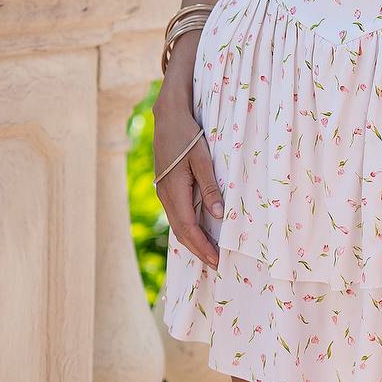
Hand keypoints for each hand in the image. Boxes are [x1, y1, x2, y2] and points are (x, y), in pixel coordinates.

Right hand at [153, 98, 222, 270]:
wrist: (168, 117)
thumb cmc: (187, 134)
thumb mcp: (202, 158)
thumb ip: (210, 187)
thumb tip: (218, 216)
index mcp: (174, 191)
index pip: (189, 228)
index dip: (203, 246)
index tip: (217, 260)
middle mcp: (165, 196)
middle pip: (181, 232)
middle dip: (198, 250)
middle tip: (217, 264)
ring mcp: (164, 192)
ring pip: (178, 225)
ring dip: (193, 241)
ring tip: (210, 253)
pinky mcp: (167, 187)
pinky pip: (177, 215)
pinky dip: (188, 228)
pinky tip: (199, 232)